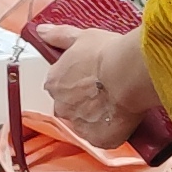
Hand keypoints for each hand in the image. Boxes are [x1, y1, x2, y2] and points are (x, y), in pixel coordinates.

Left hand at [51, 24, 163, 149]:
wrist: (129, 73)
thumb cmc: (107, 54)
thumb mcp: (81, 37)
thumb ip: (59, 36)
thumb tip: (42, 31)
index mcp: (54, 82)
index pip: (58, 87)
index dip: (75, 84)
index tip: (89, 80)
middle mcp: (62, 105)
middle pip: (69, 108)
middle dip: (83, 103)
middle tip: (104, 93)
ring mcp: (80, 124)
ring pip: (86, 125)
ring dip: (97, 118)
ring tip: (115, 104)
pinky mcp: (99, 139)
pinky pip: (103, 138)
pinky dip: (111, 131)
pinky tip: (121, 118)